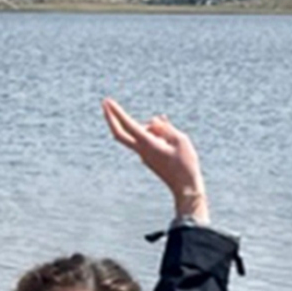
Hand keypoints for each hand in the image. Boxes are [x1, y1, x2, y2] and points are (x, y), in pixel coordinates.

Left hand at [102, 99, 207, 220]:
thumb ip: (165, 128)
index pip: (128, 125)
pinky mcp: (149, 158)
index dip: (117, 112)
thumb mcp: (180, 140)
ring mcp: (144, 155)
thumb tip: (153, 120)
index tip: (107, 101)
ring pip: (139, 134)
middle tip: (105, 103)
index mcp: (147, 144)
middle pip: (120, 133)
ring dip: (149, 127)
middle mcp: (141, 150)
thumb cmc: (186, 164)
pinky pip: (146, 141)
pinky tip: (168, 136)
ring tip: (173, 135)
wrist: (186, 189)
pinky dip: (153, 133)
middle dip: (111, 118)